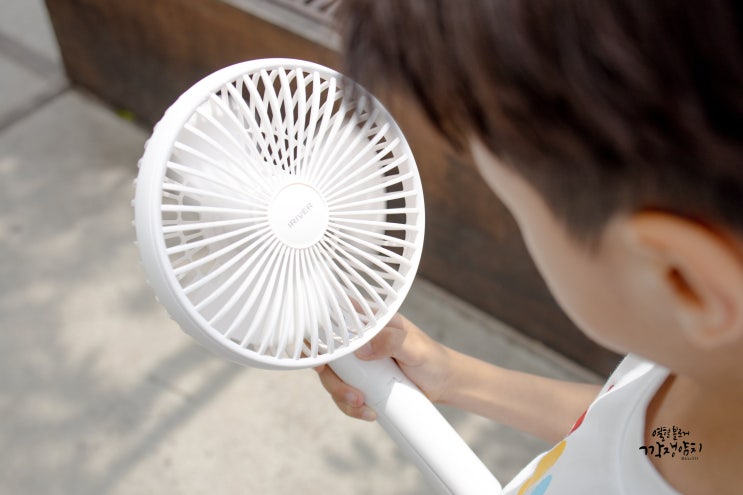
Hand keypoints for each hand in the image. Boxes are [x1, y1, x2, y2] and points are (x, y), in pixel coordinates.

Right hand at [314, 313, 453, 420]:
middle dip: (332, 379)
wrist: (443, 383)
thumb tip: (362, 349)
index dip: (316, 336)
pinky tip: (369, 412)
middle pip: (325, 354)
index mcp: (369, 320)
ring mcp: (357, 361)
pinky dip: (350, 406)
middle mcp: (358, 339)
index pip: (332, 319)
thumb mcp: (414, 347)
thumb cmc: (432, 358)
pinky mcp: (360, 380)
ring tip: (364, 406)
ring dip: (341, 395)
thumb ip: (391, 341)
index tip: (321, 359)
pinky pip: (343, 393)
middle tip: (353, 395)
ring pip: (331, 377)